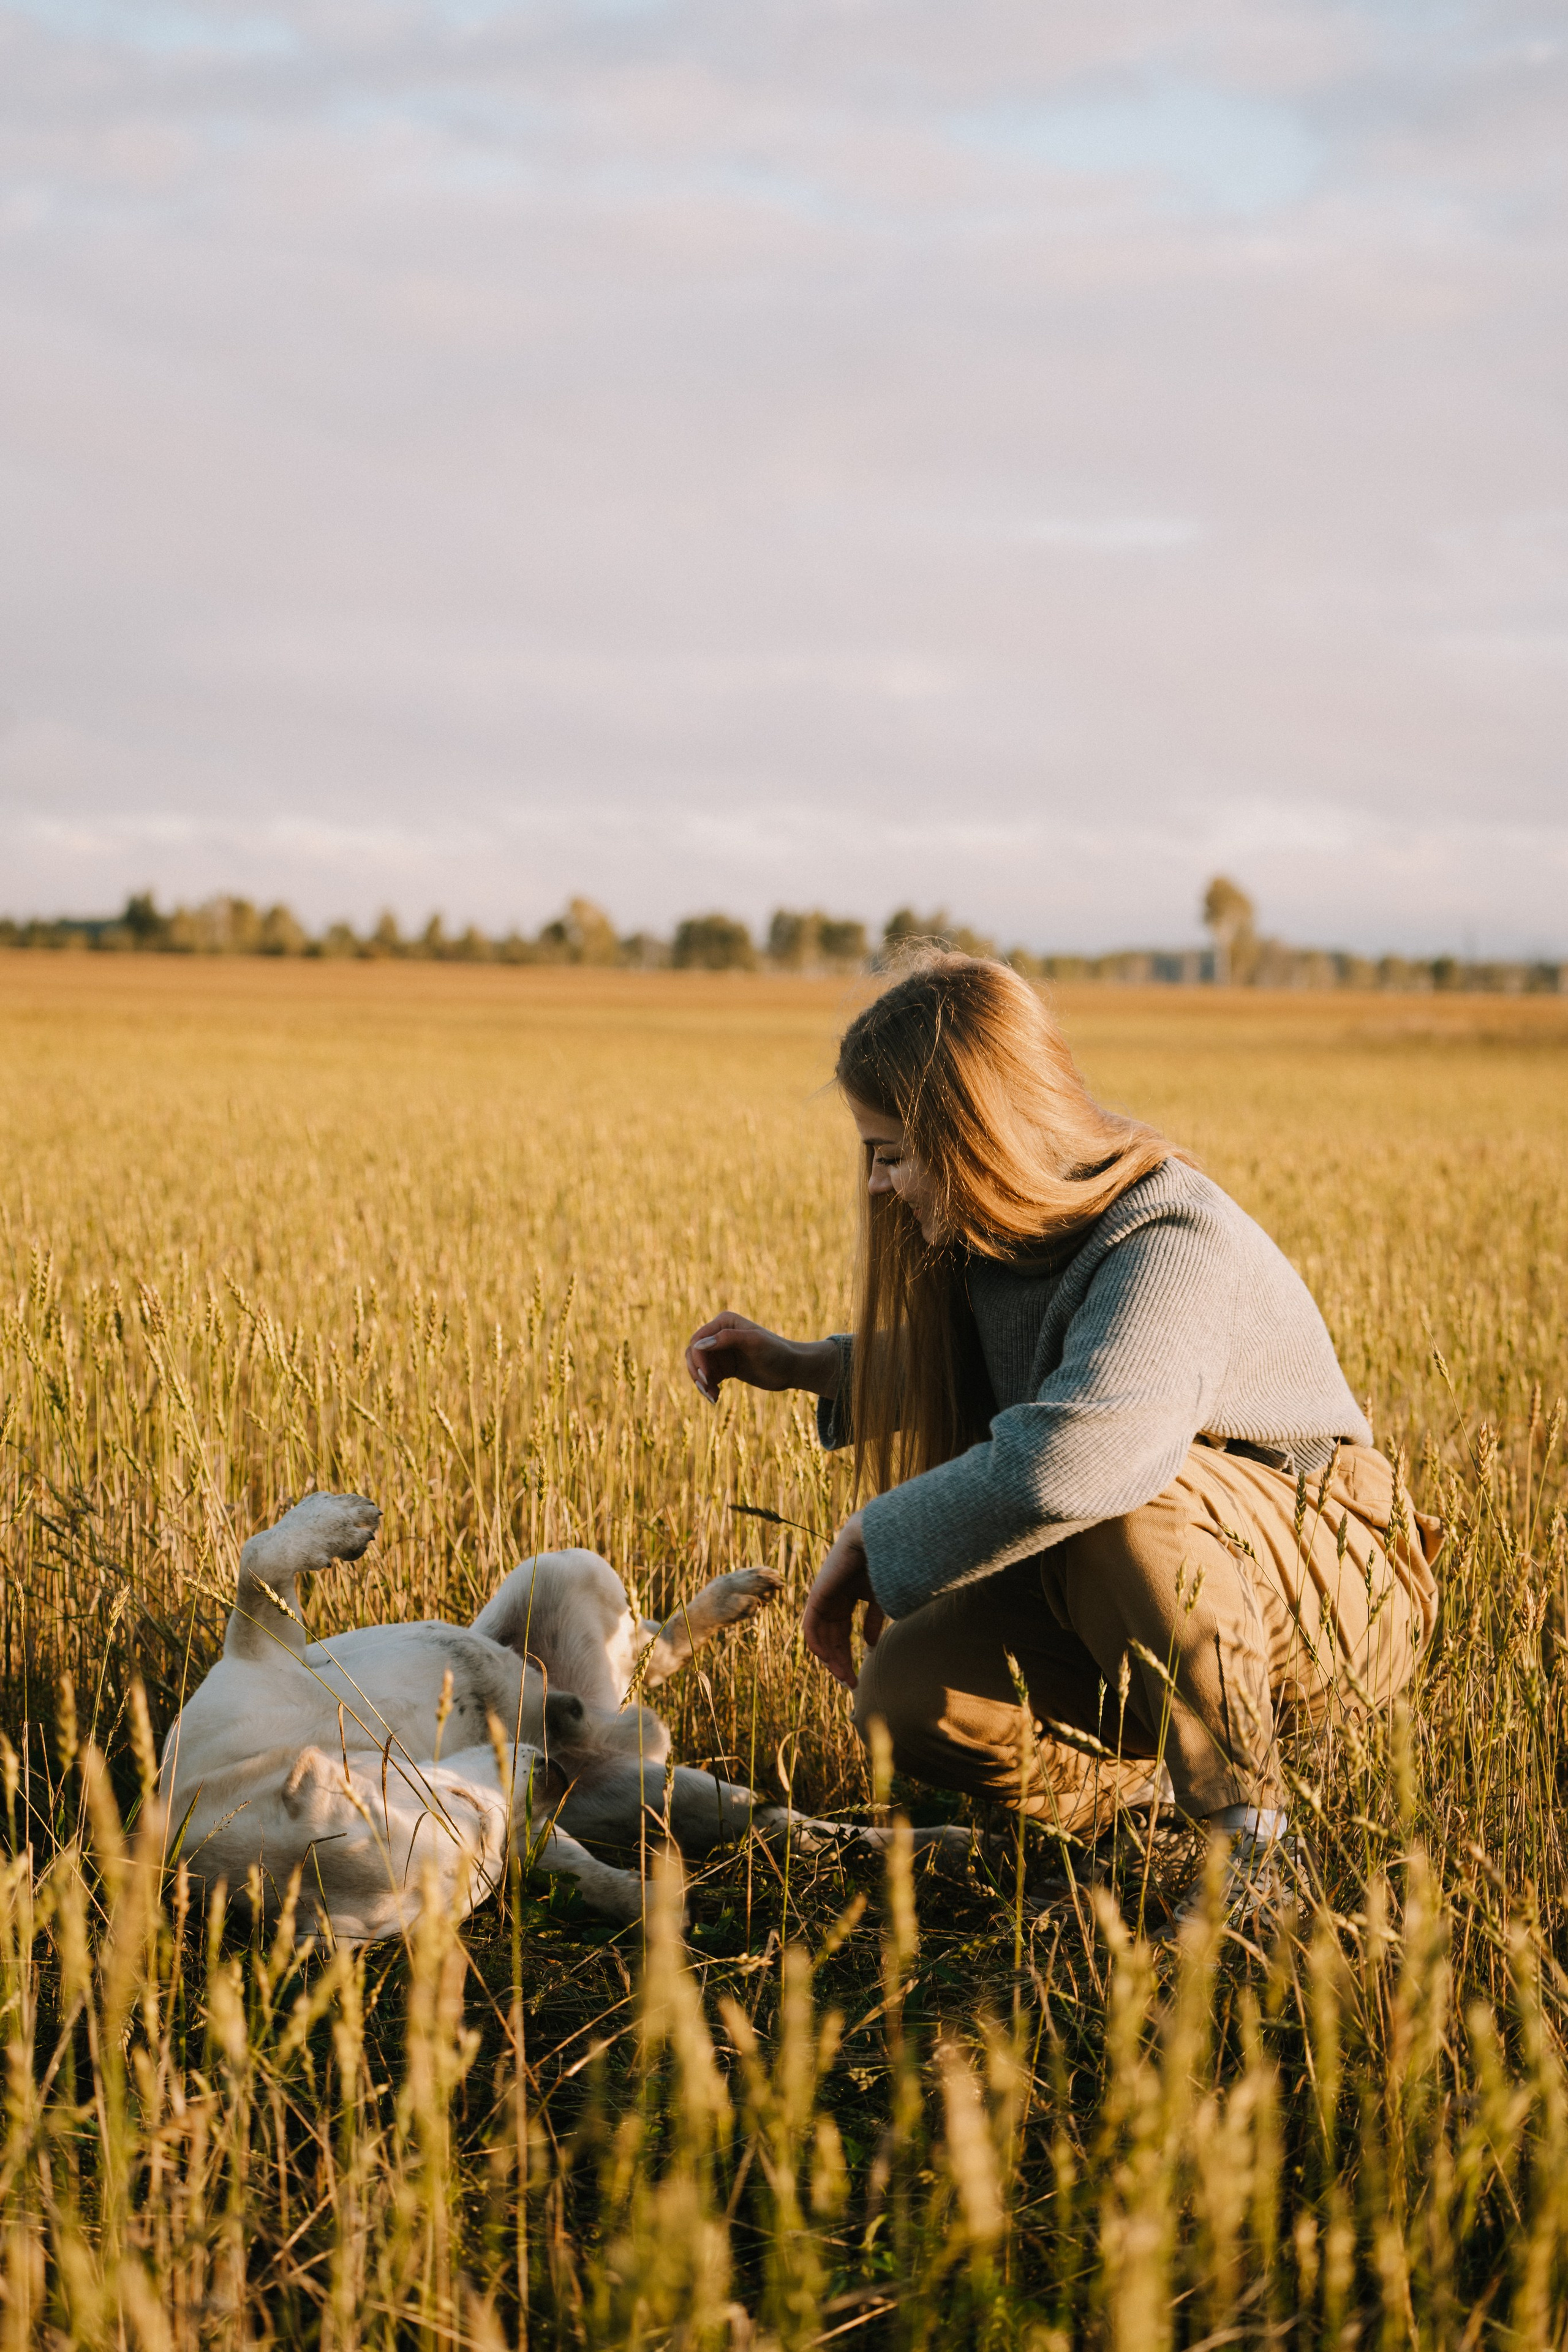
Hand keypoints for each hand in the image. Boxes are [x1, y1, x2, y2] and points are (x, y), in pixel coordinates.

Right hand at [684, 1313, 838, 1404]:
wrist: (792, 1369)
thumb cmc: (776, 1351)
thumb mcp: (754, 1342)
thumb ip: (728, 1339)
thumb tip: (699, 1344)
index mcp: (724, 1322)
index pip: (698, 1340)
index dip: (697, 1358)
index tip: (705, 1376)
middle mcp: (719, 1335)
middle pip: (693, 1353)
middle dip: (697, 1372)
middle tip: (706, 1388)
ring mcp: (721, 1352)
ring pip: (698, 1367)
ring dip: (701, 1383)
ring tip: (712, 1396)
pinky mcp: (725, 1368)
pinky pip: (707, 1378)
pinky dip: (708, 1388)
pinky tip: (716, 1398)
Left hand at [802, 1512, 884, 1688]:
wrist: (877, 1539)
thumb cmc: (883, 1562)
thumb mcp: (879, 1599)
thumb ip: (872, 1620)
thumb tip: (869, 1645)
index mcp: (846, 1598)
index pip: (841, 1633)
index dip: (847, 1655)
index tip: (856, 1677)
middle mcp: (832, 1599)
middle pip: (831, 1638)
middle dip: (840, 1661)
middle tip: (850, 1683)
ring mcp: (824, 1597)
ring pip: (821, 1635)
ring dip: (831, 1658)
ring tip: (844, 1676)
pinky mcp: (818, 1594)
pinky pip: (811, 1624)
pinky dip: (816, 1642)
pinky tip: (827, 1659)